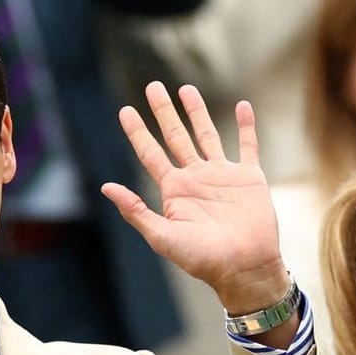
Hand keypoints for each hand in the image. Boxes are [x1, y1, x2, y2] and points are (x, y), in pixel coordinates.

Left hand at [101, 89, 288, 313]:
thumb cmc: (203, 259)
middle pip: (175, 136)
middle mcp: (196, 178)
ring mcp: (223, 176)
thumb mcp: (162, 236)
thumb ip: (136, 211)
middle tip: (152, 86)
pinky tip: (242, 105)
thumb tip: (106, 188)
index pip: (150, 154)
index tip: (125, 110)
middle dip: (164, 111)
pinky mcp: (249, 177)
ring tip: (186, 89)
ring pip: (207, 134)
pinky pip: (247, 145)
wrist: (244, 268)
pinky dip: (246, 126)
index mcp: (174, 191)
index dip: (137, 132)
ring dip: (197, 112)